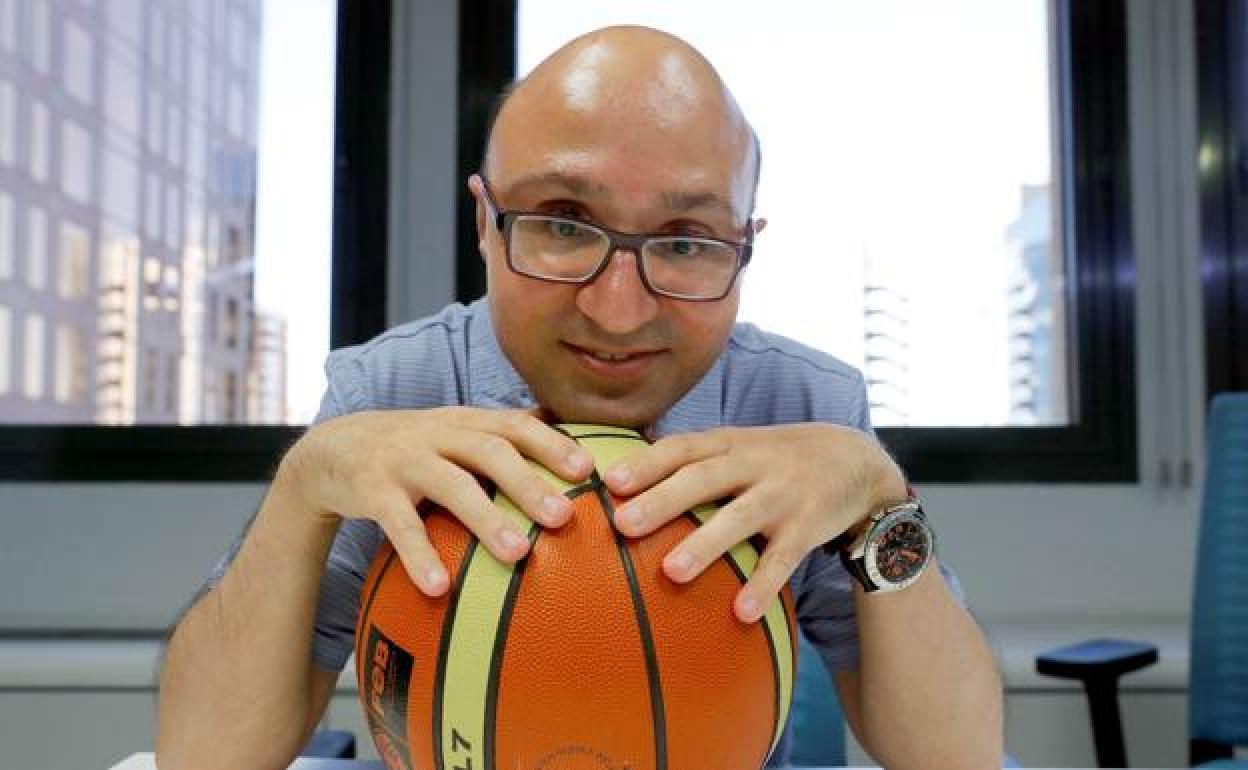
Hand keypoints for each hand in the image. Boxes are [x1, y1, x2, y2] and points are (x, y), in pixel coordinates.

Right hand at [275, 407, 593, 596]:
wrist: (332, 449)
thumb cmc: (415, 449)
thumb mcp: (455, 434)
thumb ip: (504, 440)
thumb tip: (576, 451)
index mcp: (466, 422)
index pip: (515, 424)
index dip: (552, 442)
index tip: (588, 469)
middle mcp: (438, 434)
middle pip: (490, 451)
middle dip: (529, 482)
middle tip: (563, 517)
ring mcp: (404, 459)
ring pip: (450, 485)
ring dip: (486, 518)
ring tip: (518, 554)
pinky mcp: (372, 489)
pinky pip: (399, 524)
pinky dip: (420, 554)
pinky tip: (439, 588)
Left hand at [602, 423, 906, 621]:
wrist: (856, 459)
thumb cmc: (777, 458)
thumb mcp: (738, 444)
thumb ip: (691, 457)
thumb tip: (621, 474)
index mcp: (728, 444)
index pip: (682, 448)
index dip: (646, 463)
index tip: (610, 482)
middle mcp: (753, 465)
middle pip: (703, 479)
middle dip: (662, 501)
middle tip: (624, 524)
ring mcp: (782, 495)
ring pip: (740, 518)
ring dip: (706, 544)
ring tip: (672, 572)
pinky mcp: (808, 527)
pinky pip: (782, 560)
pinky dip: (763, 585)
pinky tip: (741, 612)